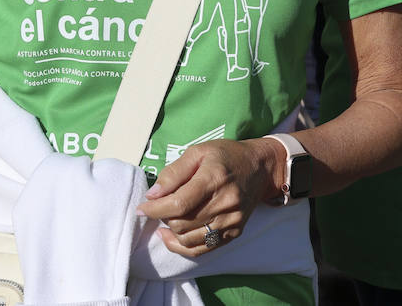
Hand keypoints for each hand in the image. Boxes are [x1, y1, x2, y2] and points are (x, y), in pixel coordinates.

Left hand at [136, 138, 275, 256]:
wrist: (260, 168)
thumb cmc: (225, 156)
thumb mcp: (198, 152)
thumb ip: (173, 173)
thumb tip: (152, 195)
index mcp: (214, 179)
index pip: (178, 204)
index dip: (154, 209)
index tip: (141, 208)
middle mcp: (225, 203)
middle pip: (182, 223)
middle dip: (162, 217)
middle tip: (157, 206)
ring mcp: (231, 221)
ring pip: (190, 240)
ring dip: (171, 231)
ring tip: (165, 218)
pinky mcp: (234, 233)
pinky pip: (203, 249)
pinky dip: (182, 246)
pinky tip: (171, 235)